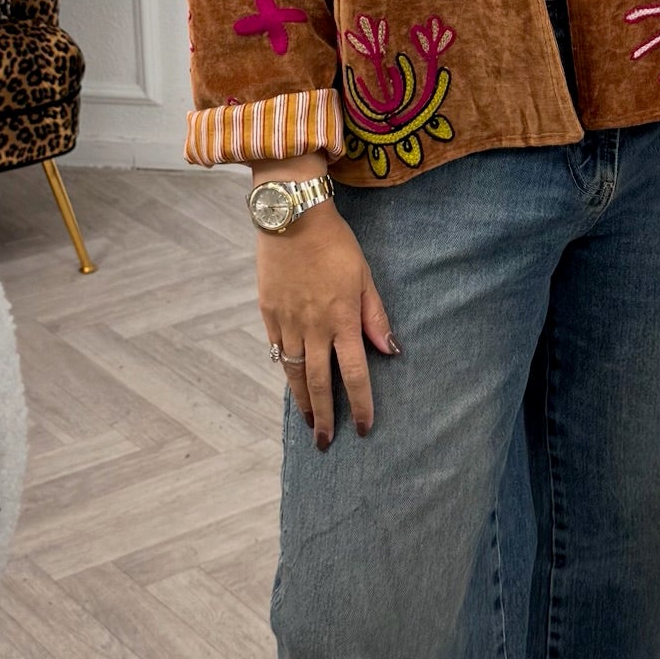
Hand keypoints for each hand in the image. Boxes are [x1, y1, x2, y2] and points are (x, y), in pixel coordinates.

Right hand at [257, 201, 398, 449]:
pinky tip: (292, 381)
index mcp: (343, 319)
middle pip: (321, 383)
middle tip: (326, 442)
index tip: (364, 428)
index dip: (361, 404)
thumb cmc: (335, 243)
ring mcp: (288, 321)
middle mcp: (314, 327)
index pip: (355, 373)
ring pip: (296, 373)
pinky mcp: (268, 312)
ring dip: (303, 401)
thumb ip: (376, 315)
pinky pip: (278, 350)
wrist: (291, 216)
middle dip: (326, 416)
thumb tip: (391, 350)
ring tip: (308, 422)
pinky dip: (285, 370)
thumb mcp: (364, 276)